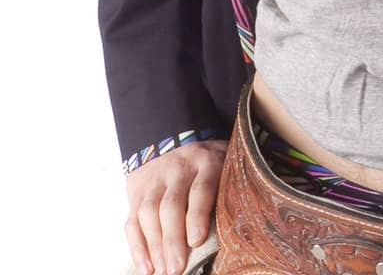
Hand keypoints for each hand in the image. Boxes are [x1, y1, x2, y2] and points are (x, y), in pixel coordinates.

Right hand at [124, 139, 227, 274]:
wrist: (176, 138)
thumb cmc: (210, 166)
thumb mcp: (224, 168)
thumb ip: (226, 193)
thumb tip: (233, 236)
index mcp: (207, 162)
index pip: (200, 189)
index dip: (197, 215)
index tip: (196, 241)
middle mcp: (178, 168)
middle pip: (171, 204)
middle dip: (173, 239)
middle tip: (176, 268)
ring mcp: (155, 180)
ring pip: (149, 212)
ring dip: (155, 246)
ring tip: (163, 271)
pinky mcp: (138, 192)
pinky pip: (132, 221)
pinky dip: (137, 247)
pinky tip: (147, 267)